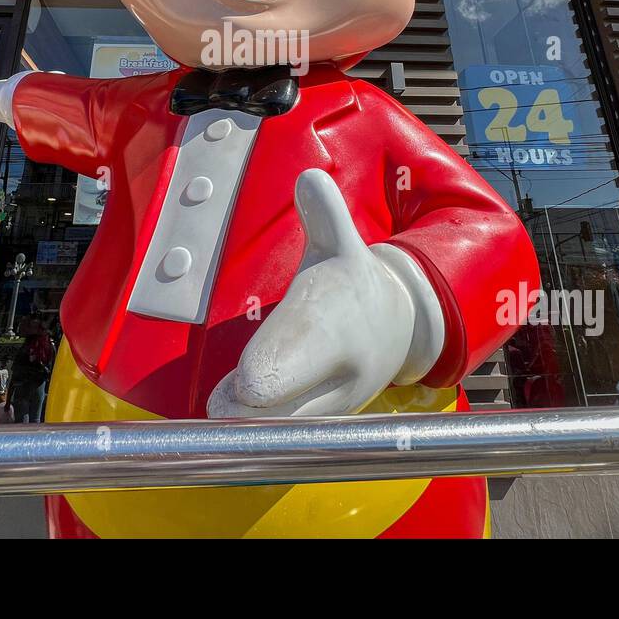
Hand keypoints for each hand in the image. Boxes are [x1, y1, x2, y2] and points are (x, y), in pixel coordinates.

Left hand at [207, 169, 443, 417]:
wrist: (401, 325)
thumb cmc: (350, 281)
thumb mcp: (341, 243)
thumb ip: (324, 214)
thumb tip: (308, 178)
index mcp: (339, 321)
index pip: (302, 351)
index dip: (268, 371)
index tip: (240, 385)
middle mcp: (344, 370)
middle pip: (289, 404)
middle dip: (249, 408)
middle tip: (218, 404)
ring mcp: (339, 402)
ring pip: (288, 430)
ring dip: (251, 427)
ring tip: (221, 412)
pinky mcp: (329, 424)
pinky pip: (290, 439)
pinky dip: (262, 437)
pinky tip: (236, 428)